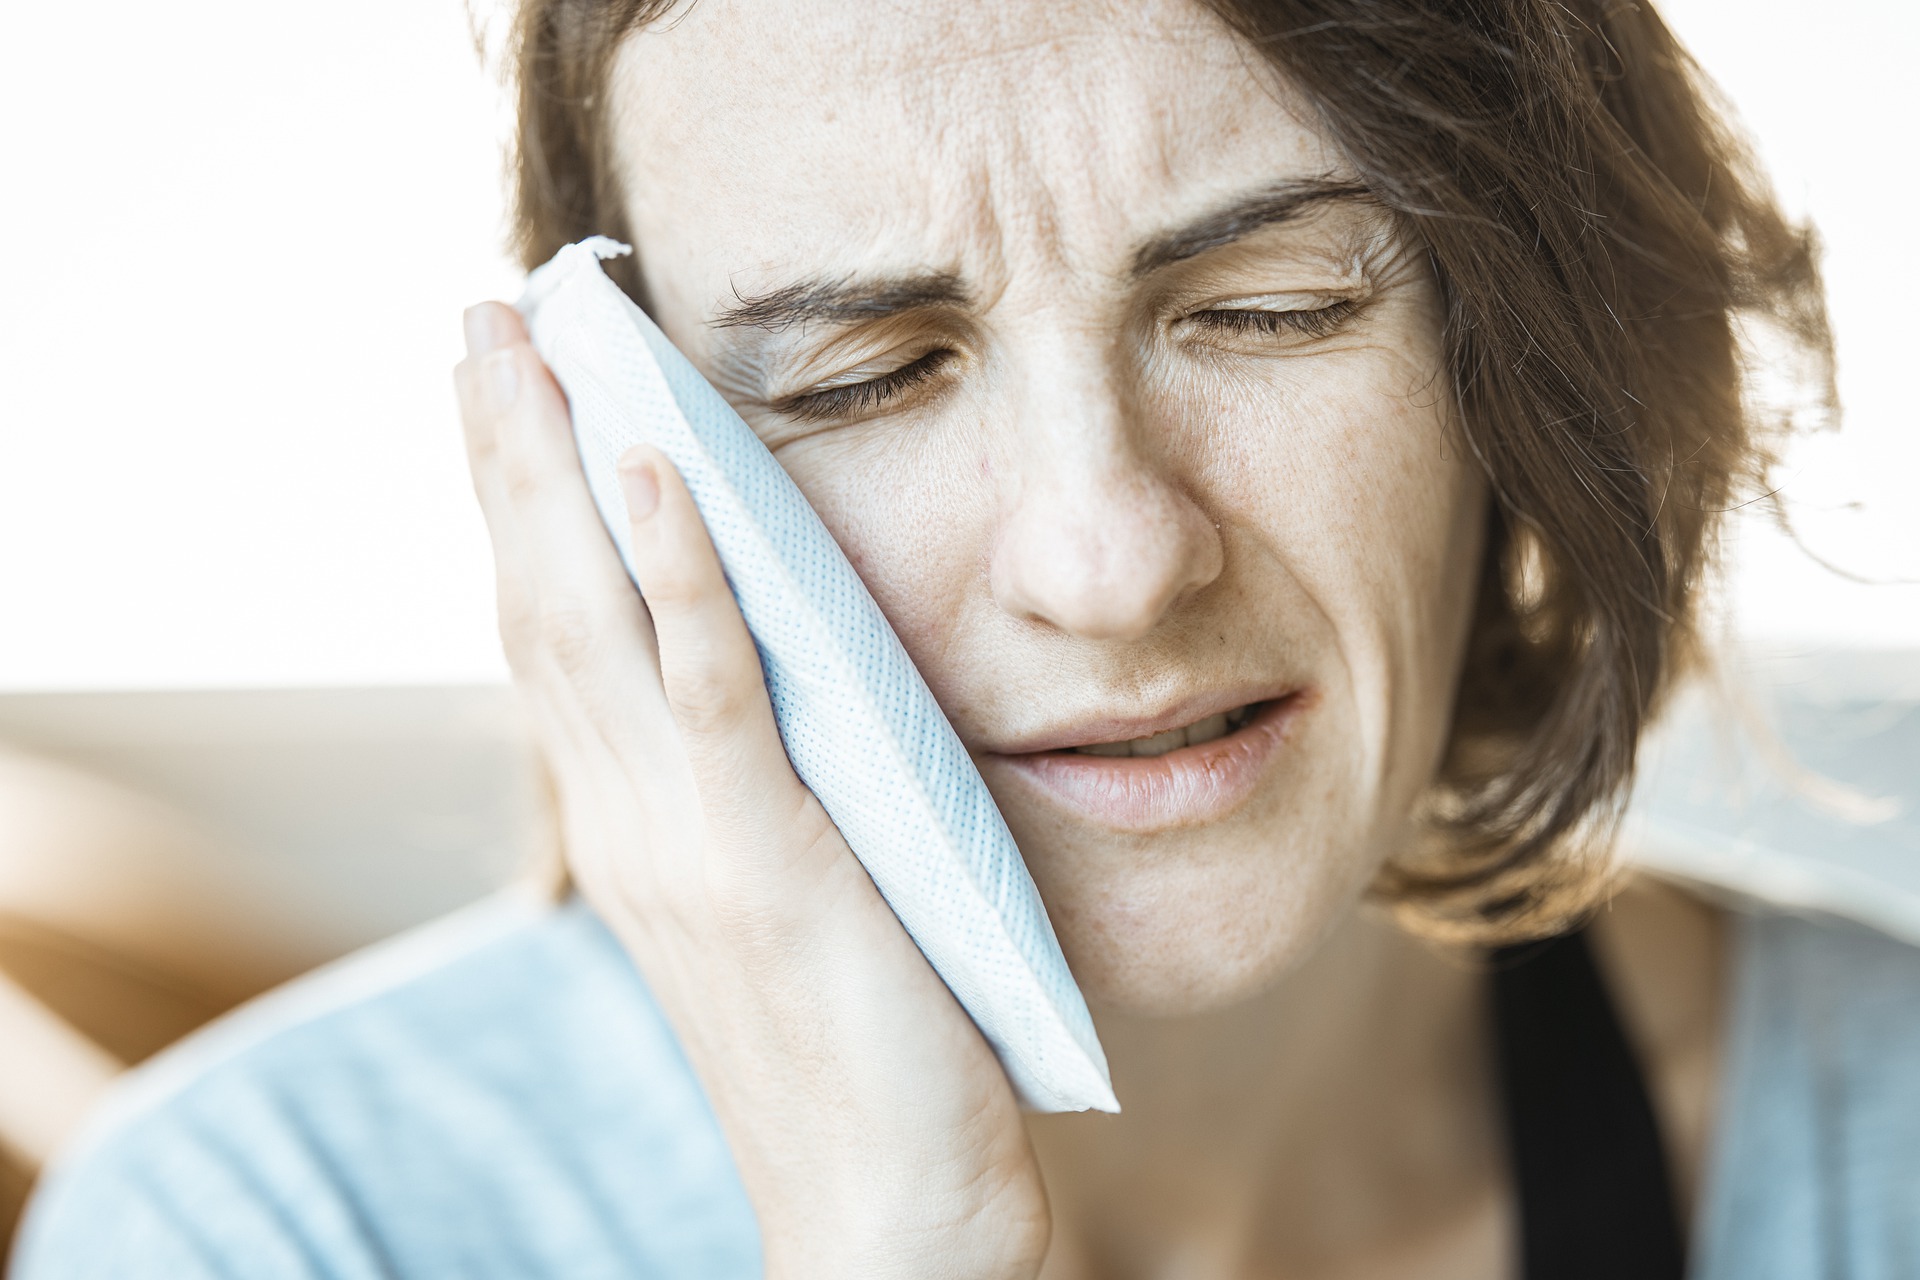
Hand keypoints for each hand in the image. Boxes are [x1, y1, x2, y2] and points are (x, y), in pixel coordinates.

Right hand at [453, 302, 1048, 1278]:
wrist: (888, 1216)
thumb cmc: (860, 1055)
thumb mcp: (791, 898)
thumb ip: (760, 793)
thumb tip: (778, 687)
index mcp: (640, 829)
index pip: (555, 638)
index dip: (526, 508)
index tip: (512, 393)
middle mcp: (633, 824)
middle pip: (540, 602)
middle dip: (507, 452)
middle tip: (482, 316)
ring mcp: (685, 840)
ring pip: (591, 619)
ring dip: (554, 469)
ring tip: (526, 342)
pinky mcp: (768, 859)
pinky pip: (708, 688)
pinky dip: (670, 570)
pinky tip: (649, 464)